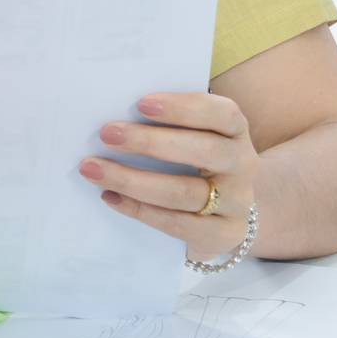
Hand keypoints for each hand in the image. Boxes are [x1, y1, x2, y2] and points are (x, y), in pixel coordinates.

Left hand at [80, 93, 259, 261]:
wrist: (224, 210)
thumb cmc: (193, 158)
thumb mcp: (191, 135)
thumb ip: (165, 122)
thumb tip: (112, 109)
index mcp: (235, 130)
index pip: (222, 114)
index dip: (183, 108)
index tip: (141, 104)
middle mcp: (243, 164)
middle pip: (203, 151)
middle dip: (150, 142)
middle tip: (106, 134)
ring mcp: (237, 202)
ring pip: (185, 192)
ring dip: (133, 180)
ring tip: (93, 169)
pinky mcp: (224, 234)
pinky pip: (178, 223)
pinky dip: (140, 210)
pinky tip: (110, 197)